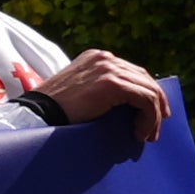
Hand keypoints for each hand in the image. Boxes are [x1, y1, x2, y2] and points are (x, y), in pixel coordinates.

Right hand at [39, 51, 168, 138]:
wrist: (37, 114)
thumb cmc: (55, 110)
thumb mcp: (81, 92)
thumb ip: (102, 89)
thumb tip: (129, 106)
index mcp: (97, 58)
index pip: (133, 72)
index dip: (147, 94)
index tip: (152, 116)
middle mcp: (105, 58)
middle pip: (145, 79)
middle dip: (156, 105)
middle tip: (154, 129)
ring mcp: (109, 68)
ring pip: (149, 91)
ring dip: (153, 116)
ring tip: (147, 135)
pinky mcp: (112, 83)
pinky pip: (145, 100)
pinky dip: (148, 119)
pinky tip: (139, 133)